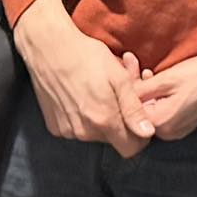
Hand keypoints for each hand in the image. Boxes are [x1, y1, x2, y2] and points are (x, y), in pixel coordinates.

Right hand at [12, 0, 153, 155]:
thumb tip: (147, 133)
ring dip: (101, 117)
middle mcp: (84, 132)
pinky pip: (77, 129)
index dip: (139, 135)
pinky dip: (83, 117)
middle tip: (118, 94)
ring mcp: (67, 130)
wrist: (49, 48)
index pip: (130, 148)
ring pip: (95, 134)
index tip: (138, 116)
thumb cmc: (87, 57)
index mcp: (103, 120)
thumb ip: (133, 110)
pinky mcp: (54, 126)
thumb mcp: (119, 78)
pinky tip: (82, 95)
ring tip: (99, 91)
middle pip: (113, 139)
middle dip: (119, 120)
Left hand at [134, 51, 196, 140]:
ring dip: (146, 91)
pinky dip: (158, 96)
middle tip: (132, 63)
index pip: (130, 110)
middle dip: (134, 87)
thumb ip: (141, 91)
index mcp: (161, 123)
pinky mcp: (187, 122)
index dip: (125, 86)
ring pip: (151, 110)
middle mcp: (169, 132)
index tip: (125, 65)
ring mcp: (179, 129)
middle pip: (140, 111)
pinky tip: (159, 79)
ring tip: (145, 69)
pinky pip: (164, 111)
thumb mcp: (168, 78)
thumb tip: (119, 95)